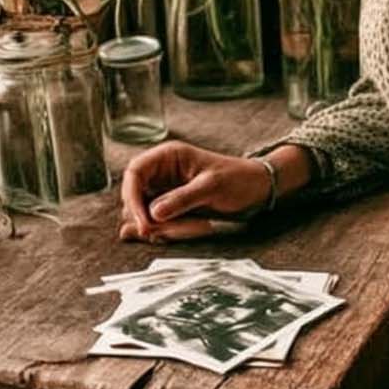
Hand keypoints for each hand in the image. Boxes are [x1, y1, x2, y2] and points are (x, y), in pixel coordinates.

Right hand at [118, 141, 274, 242]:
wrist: (257, 189)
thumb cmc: (238, 179)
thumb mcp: (211, 186)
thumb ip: (182, 199)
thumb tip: (152, 214)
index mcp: (168, 156)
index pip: (134, 172)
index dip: (132, 197)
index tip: (144, 221)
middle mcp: (161, 173)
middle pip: (135, 198)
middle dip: (152, 218)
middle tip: (177, 229)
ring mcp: (165, 192)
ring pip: (146, 216)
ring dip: (166, 227)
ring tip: (199, 225)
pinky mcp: (171, 209)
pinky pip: (159, 224)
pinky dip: (171, 232)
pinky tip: (196, 228)